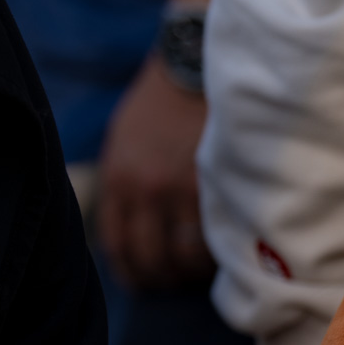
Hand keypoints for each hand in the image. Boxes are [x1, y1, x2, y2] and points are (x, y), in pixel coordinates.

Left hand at [98, 54, 213, 289]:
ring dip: (194, 270)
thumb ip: (125, 180)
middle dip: (164, 276)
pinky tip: (226, 251)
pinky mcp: (217, 184)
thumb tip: (133, 222)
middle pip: (150, 257)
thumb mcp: (123, 139)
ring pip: (185, 255)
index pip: (117, 243)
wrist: (195, 64)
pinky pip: (216, 236)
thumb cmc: (162, 101)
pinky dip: (220, 252)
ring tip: (205, 269)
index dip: (132, 270)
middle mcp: (145, 189)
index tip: (145, 280)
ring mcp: (182, 189)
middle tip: (178, 280)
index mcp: (118, 178)